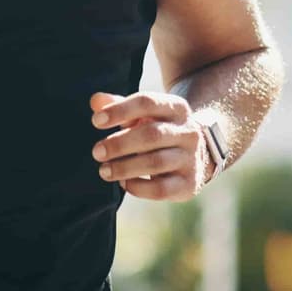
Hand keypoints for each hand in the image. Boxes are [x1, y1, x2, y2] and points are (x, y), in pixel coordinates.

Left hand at [88, 91, 210, 201]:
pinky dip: (138, 187)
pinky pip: (161, 189)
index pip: (147, 102)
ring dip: (124, 167)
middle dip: (119, 144)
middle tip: (97, 152)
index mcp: (176, 108)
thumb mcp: (142, 114)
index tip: (96, 121)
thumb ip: (118, 105)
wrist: (195, 155)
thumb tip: (96, 101)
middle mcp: (188, 132)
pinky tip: (123, 183)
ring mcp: (191, 159)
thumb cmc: (158, 129)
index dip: (120, 110)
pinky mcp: (189, 184)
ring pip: (156, 162)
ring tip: (104, 171)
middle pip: (151, 135)